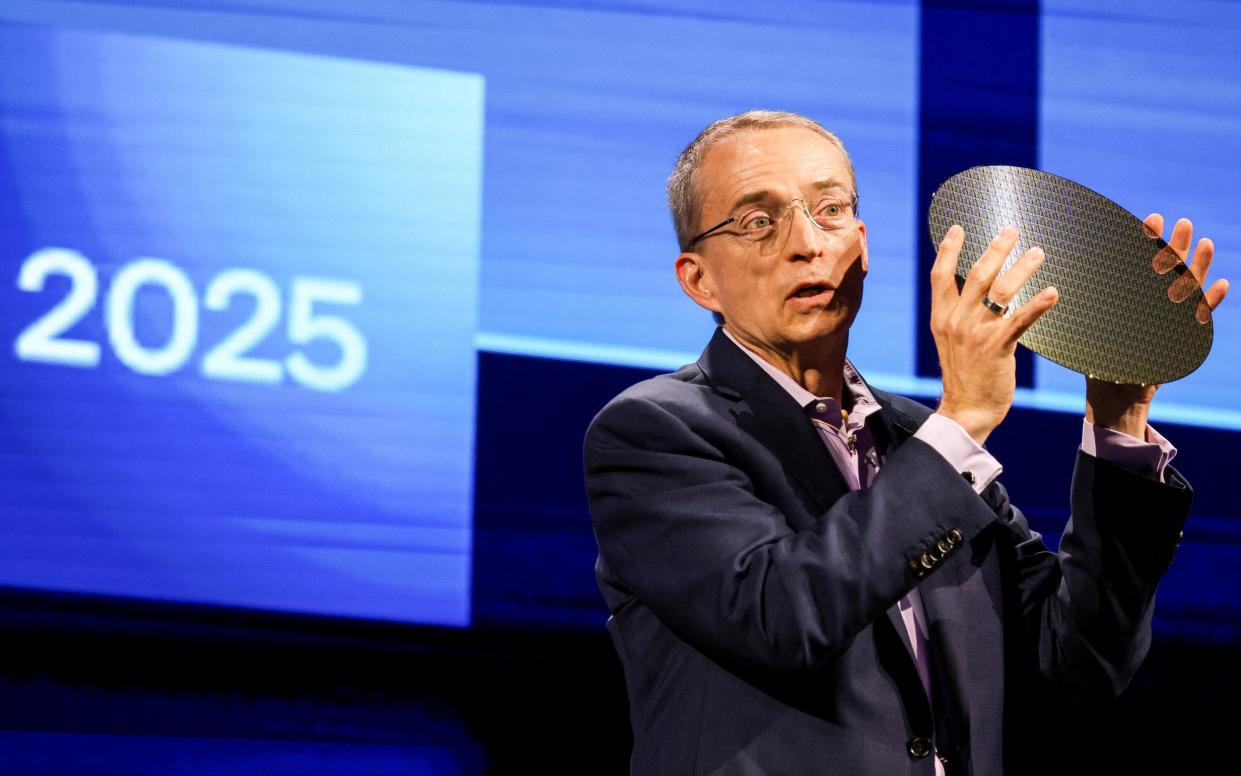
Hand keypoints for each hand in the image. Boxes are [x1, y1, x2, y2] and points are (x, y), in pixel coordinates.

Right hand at [930, 226, 1058, 444]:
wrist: (966, 409)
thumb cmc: (964, 375)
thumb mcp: (951, 340)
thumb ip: (959, 315)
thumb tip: (976, 292)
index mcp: (941, 318)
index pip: (940, 276)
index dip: (949, 249)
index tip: (957, 228)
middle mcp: (956, 321)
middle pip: (976, 275)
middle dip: (995, 249)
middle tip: (1012, 230)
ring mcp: (976, 333)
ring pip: (1001, 291)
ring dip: (1021, 268)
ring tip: (1038, 252)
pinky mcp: (997, 347)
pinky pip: (1020, 319)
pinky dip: (1038, 304)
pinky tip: (1053, 292)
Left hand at [1085, 214, 1229, 437]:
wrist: (1112, 396)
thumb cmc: (1096, 362)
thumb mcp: (1091, 330)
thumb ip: (1089, 307)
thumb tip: (1058, 281)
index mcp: (1128, 299)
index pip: (1138, 264)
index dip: (1145, 242)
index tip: (1149, 221)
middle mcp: (1151, 304)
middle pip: (1166, 270)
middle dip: (1173, 246)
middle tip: (1179, 222)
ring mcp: (1169, 319)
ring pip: (1187, 288)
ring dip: (1196, 266)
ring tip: (1203, 243)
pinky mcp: (1181, 338)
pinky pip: (1200, 319)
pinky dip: (1211, 303)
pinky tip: (1221, 286)